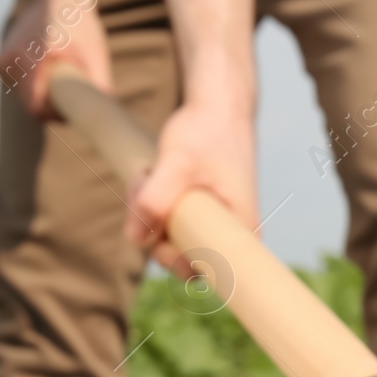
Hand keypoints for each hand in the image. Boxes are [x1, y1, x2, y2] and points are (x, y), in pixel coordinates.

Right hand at [0, 0, 111, 118]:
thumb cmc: (80, 23)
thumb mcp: (96, 54)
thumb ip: (99, 87)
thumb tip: (102, 117)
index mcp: (29, 60)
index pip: (37, 109)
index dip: (56, 115)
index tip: (72, 108)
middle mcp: (10, 61)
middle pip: (32, 104)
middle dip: (52, 103)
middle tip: (72, 88)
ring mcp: (2, 62)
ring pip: (26, 95)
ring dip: (43, 92)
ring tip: (60, 70)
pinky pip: (19, 85)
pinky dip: (34, 83)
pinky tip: (46, 65)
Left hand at [129, 100, 258, 268]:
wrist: (220, 104)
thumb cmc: (208, 130)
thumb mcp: (178, 162)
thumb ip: (156, 200)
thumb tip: (135, 240)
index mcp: (241, 233)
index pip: (202, 272)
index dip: (171, 258)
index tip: (155, 228)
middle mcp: (232, 236)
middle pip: (180, 255)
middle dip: (152, 225)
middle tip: (144, 181)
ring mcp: (214, 225)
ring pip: (170, 237)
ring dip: (148, 209)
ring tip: (149, 170)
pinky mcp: (200, 213)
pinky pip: (169, 222)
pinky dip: (153, 202)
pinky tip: (152, 173)